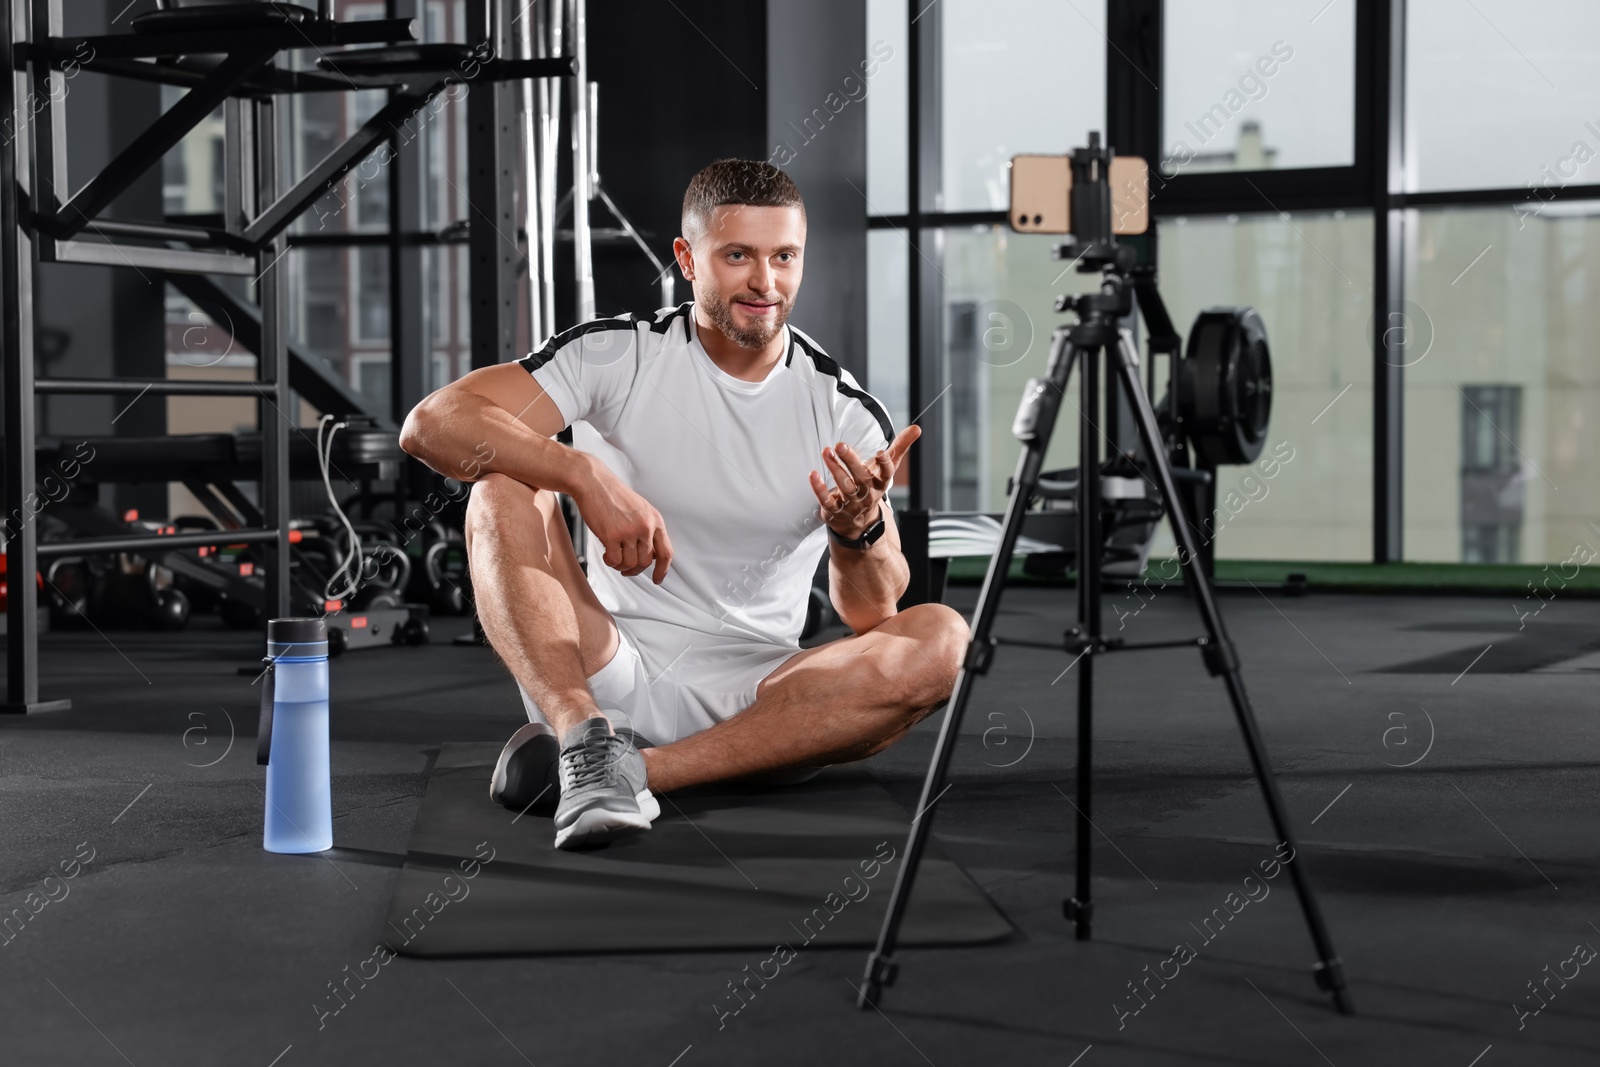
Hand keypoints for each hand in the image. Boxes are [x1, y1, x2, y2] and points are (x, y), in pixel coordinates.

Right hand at [573, 465, 673, 582]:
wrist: (593, 482)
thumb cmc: (613, 496)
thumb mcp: (640, 510)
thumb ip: (648, 530)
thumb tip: (651, 555)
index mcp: (655, 520)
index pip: (666, 552)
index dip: (662, 570)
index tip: (657, 579)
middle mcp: (645, 527)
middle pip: (646, 562)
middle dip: (635, 570)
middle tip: (625, 569)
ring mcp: (629, 532)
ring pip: (630, 564)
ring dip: (621, 566)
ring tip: (613, 557)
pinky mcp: (612, 535)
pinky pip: (615, 561)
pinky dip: (610, 562)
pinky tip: (606, 554)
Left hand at [809, 425, 920, 539]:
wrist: (858, 522)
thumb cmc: (871, 486)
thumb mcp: (886, 468)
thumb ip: (900, 447)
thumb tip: (917, 428)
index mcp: (880, 483)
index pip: (886, 473)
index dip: (884, 464)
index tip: (881, 452)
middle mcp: (867, 494)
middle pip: (861, 478)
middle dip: (851, 461)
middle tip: (840, 445)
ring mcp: (851, 504)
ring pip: (844, 486)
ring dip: (834, 468)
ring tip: (826, 451)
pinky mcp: (835, 510)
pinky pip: (827, 501)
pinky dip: (819, 488)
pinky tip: (813, 474)